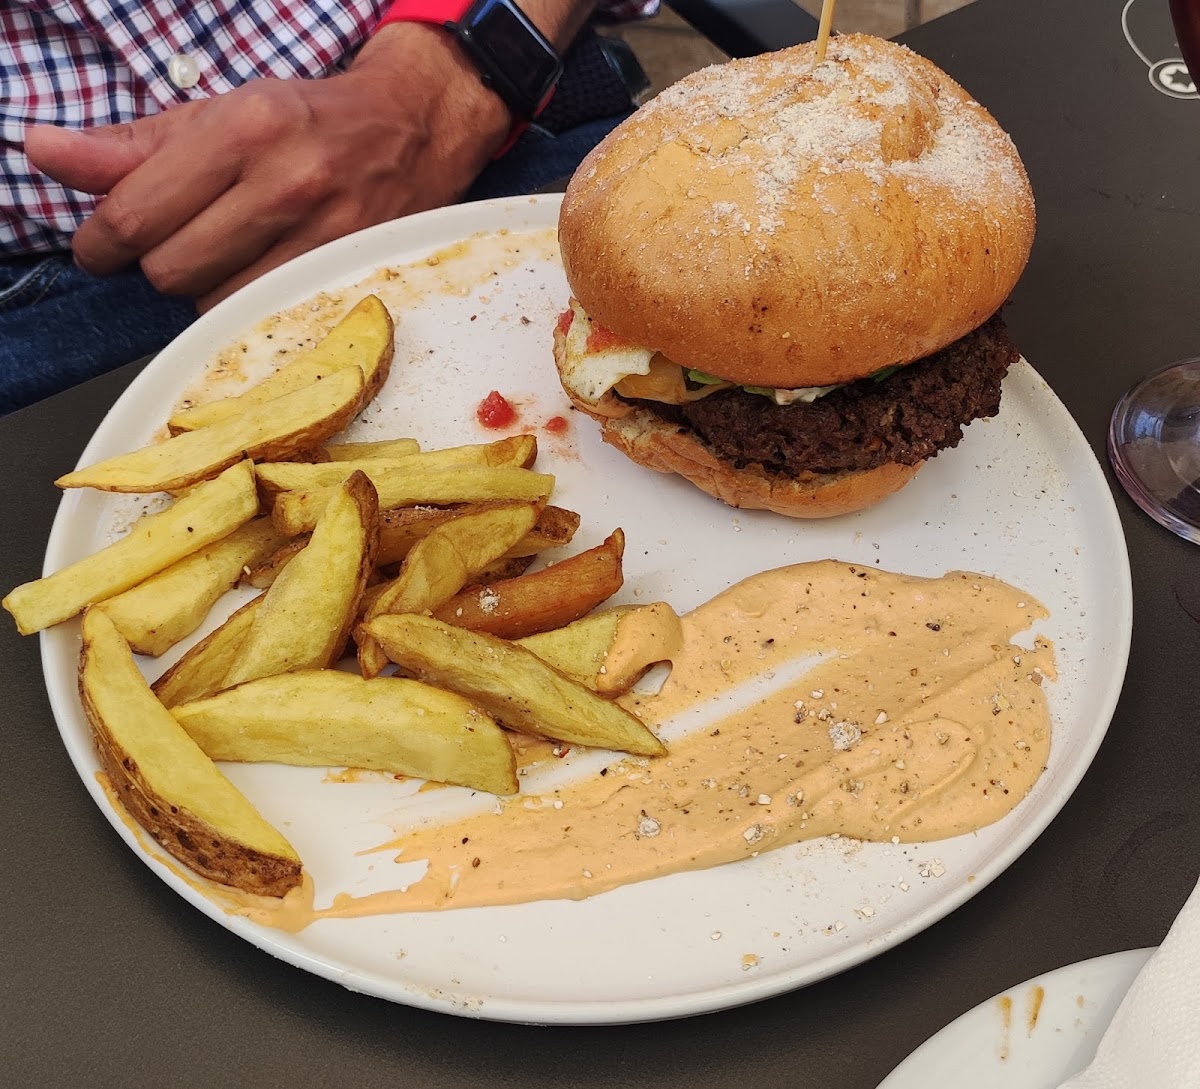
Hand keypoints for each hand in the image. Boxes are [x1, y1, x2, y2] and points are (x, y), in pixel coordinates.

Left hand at [22, 24, 512, 310]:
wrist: (413, 130)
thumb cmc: (310, 121)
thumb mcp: (220, 114)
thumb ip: (131, 145)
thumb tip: (46, 152)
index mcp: (243, 130)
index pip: (136, 216)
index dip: (100, 244)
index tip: (99, 248)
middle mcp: (285, 184)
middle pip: (171, 272)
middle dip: (158, 266)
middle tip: (173, 248)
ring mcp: (322, 238)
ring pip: (216, 305)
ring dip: (207, 290)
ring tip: (228, 259)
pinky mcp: (346, 276)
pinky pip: (266, 318)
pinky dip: (249, 308)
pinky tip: (258, 280)